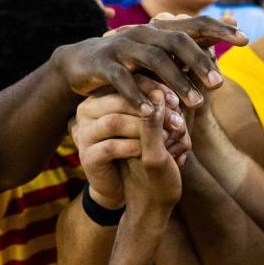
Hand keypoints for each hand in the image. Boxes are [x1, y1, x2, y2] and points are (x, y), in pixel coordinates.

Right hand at [54, 17, 241, 112]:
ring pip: (154, 60)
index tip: (246, 40)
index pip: (195, 24)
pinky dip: (138, 96)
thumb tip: (222, 41)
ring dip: (176, 82)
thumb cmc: (129, 65)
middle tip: (220, 85)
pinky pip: (124, 80)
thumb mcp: (158, 58)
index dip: (220, 29)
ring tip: (195, 104)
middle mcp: (144, 33)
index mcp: (160, 31)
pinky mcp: (104, 65)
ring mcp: (122, 47)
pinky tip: (152, 112)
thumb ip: (186, 53)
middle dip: (200, 62)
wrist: (80, 64)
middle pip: (177, 42)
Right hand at [72, 81, 189, 208]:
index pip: (127, 83)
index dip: (155, 89)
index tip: (178, 102)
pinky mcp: (87, 156)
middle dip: (151, 110)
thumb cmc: (144, 148)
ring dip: (144, 129)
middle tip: (177, 122)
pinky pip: (110, 147)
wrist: (130, 189)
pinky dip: (134, 148)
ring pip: (114, 122)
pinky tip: (151, 151)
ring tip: (168, 137)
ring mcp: (84, 133)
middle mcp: (87, 111)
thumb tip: (178, 75)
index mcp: (102, 95)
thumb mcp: (154, 121)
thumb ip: (159, 100)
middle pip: (120, 100)